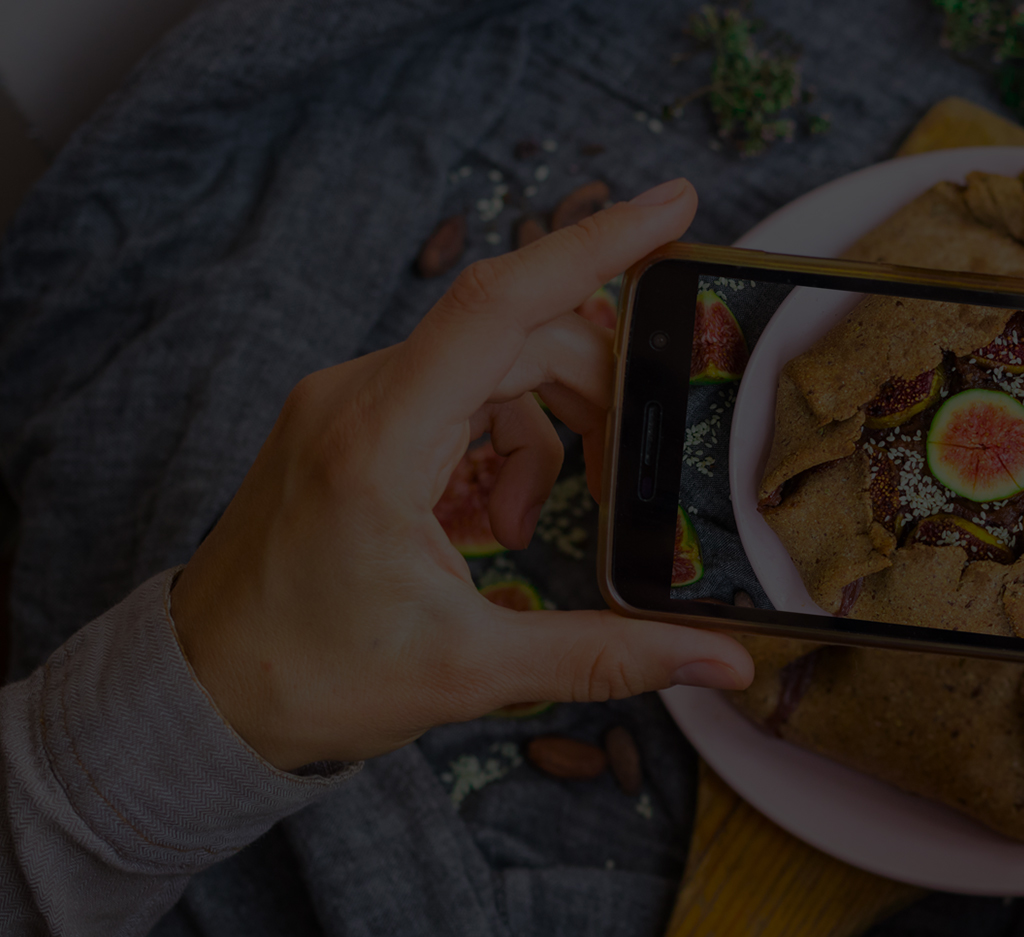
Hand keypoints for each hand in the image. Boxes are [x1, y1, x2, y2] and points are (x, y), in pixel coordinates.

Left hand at [171, 179, 752, 770]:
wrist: (202, 697)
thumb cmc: (308, 678)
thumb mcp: (473, 671)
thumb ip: (607, 656)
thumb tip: (724, 662)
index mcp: (378, 439)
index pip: (501, 302)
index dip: (596, 245)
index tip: (675, 206)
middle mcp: (357, 396)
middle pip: (520, 339)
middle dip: (593, 396)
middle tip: (622, 482)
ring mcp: (349, 403)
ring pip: (494, 367)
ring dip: (543, 435)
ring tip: (522, 529)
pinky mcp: (350, 422)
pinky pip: (456, 396)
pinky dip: (498, 446)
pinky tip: (487, 521)